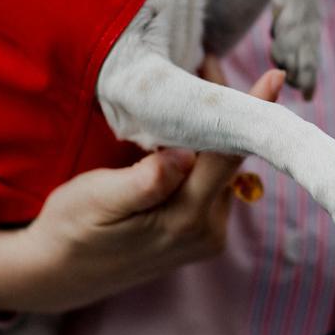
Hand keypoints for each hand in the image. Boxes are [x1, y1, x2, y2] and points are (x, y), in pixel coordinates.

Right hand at [0, 61, 283, 314]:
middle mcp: (206, 228)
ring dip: (213, 127)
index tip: (274, 78)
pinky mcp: (199, 229)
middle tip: (206, 62)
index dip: (248, 113)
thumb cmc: (73, 227)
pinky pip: (213, 178)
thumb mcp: (97, 199)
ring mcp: (206, 232)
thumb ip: (142, 184)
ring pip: (223, 165)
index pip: (226, 157)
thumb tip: (183, 158)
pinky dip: (206, 147)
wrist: (60, 273)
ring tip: (195, 83)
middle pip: (229, 155)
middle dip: (223, 108)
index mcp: (184, 219)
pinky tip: (188, 125)